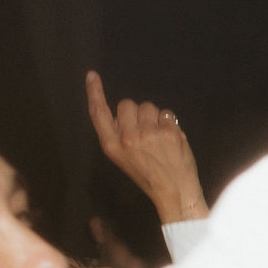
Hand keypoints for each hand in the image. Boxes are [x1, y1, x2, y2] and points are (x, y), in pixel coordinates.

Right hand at [84, 72, 208, 224]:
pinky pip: (166, 113)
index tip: (92, 76)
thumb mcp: (123, 158)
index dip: (95, 93)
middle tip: (145, 131)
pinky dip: (169, 123)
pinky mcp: (168, 131)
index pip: (99, 113)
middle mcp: (128, 137)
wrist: (174, 191)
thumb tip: (122, 113)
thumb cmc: (148, 175)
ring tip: (158, 137)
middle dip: (136, 112)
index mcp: (112, 145)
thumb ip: (119, 135)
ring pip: (148, 106)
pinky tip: (170, 138)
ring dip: (154, 117)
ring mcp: (149, 133)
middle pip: (126, 104)